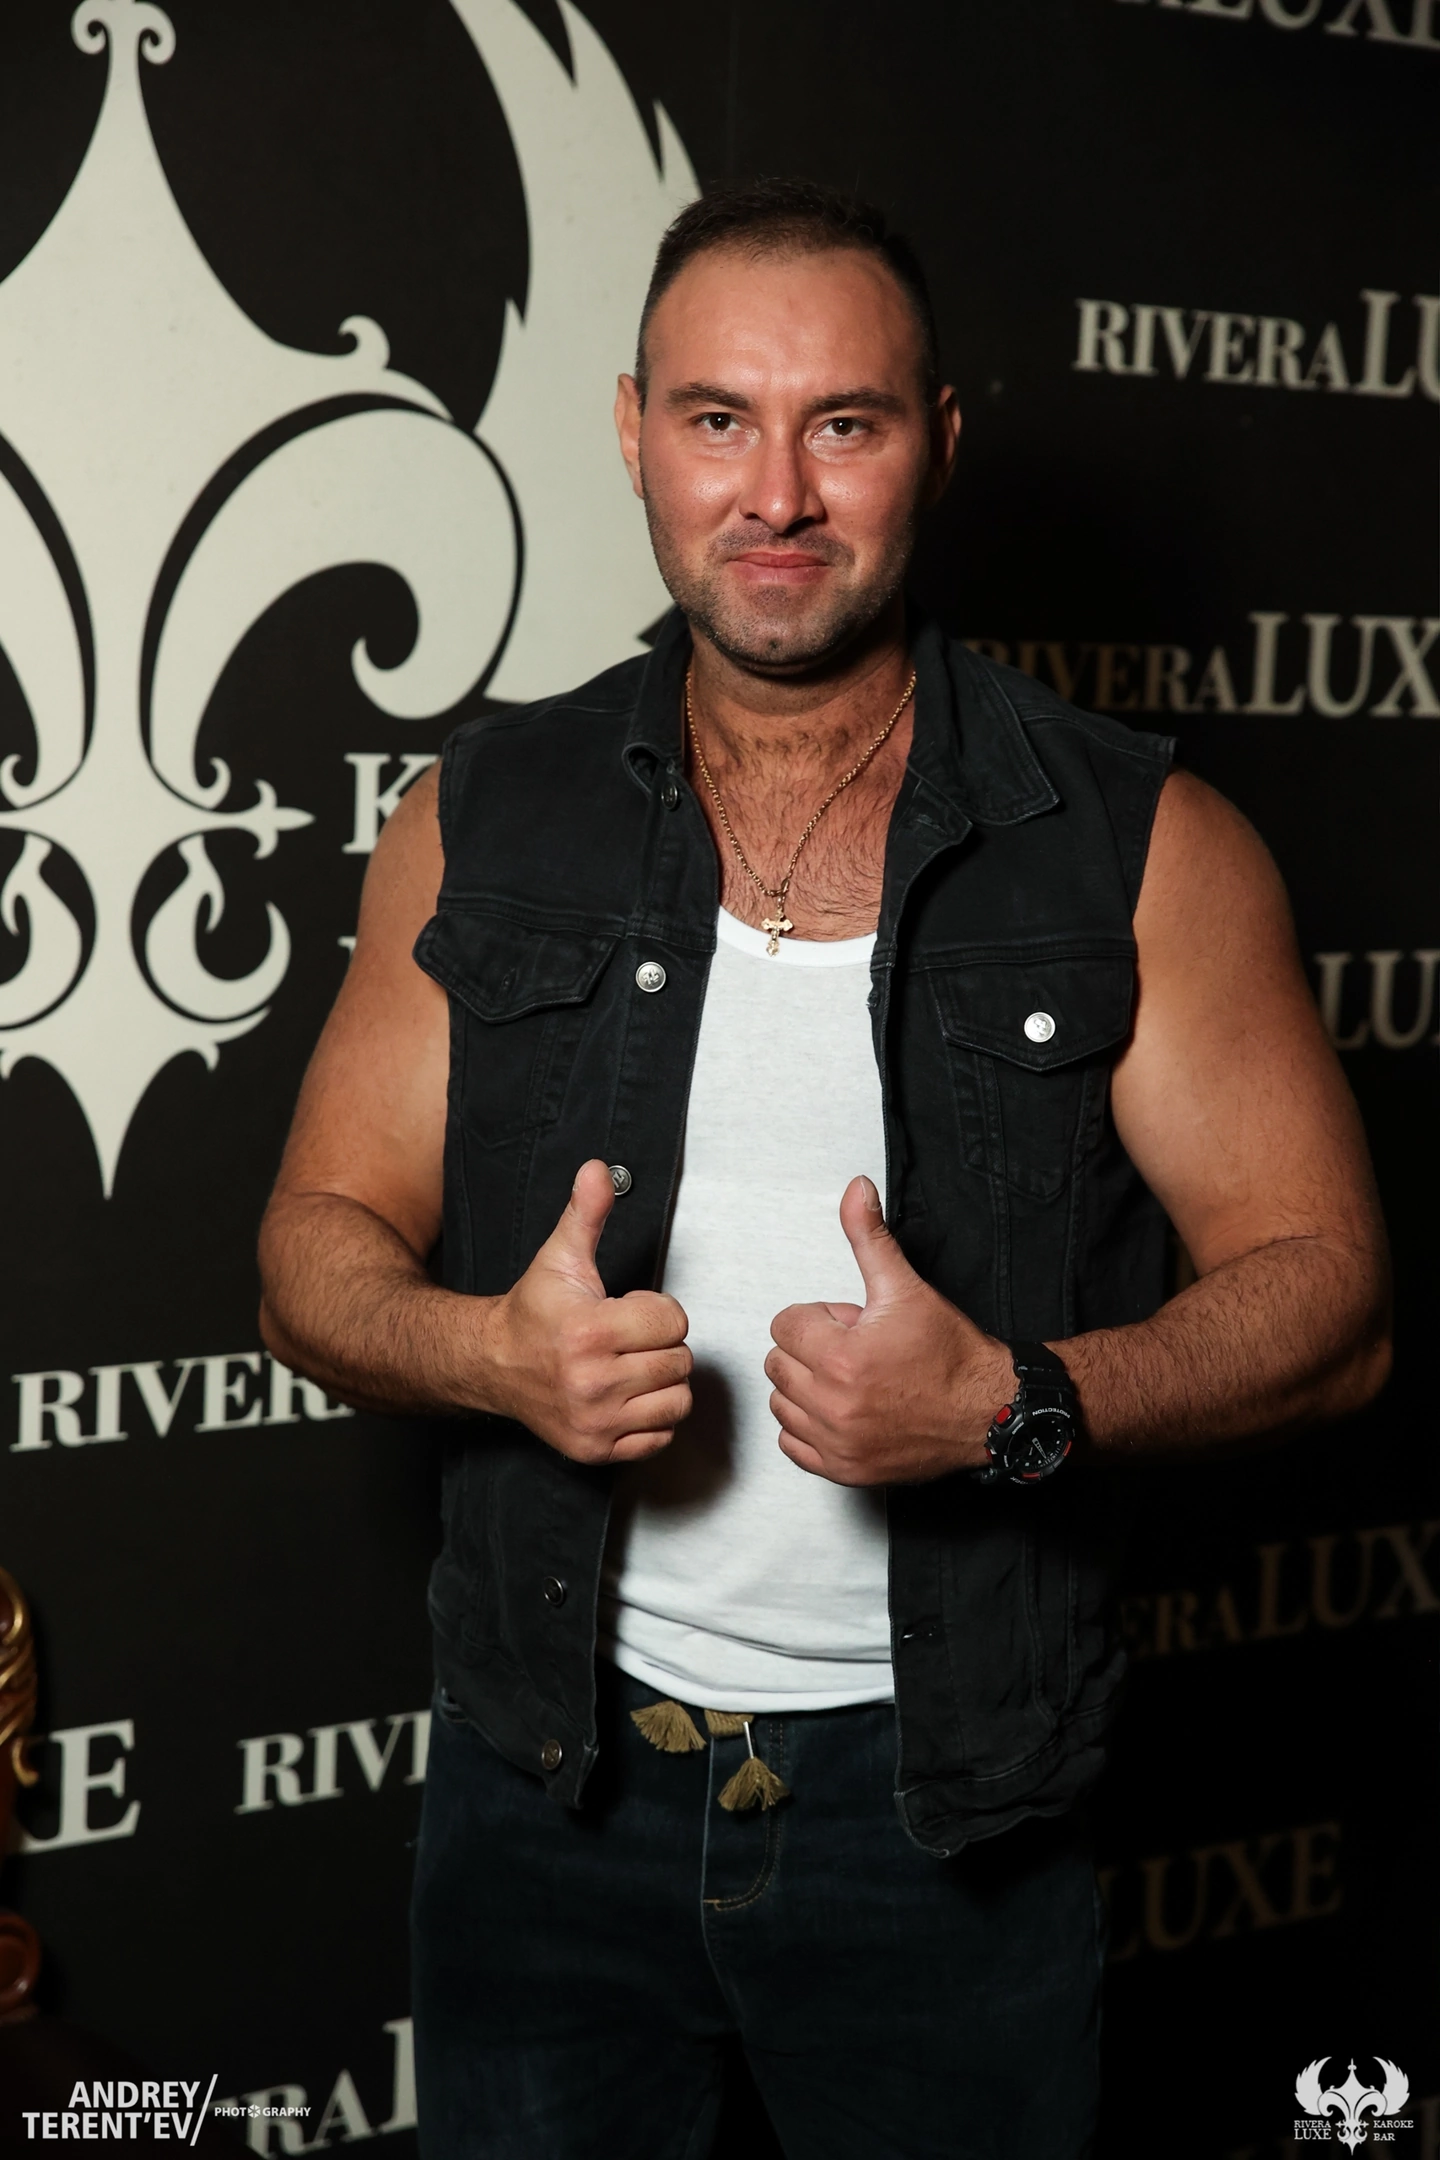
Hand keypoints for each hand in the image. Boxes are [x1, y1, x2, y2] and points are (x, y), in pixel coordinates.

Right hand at [482, 1160, 691, 1463]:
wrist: (494, 1364)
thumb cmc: (535, 1311)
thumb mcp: (560, 1256)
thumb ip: (586, 1213)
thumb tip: (599, 1169)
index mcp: (589, 1332)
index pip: (673, 1321)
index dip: (656, 1309)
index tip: (626, 1310)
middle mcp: (592, 1383)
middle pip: (679, 1361)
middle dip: (659, 1344)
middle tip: (625, 1339)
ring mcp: (594, 1421)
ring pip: (677, 1400)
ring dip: (662, 1381)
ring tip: (630, 1366)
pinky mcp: (596, 1450)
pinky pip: (662, 1436)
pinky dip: (652, 1417)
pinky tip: (626, 1395)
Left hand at [764, 1176, 1012, 1485]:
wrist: (989, 1410)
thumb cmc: (952, 1355)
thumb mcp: (906, 1288)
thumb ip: (869, 1237)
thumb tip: (855, 1190)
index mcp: (842, 1358)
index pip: (785, 1325)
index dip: (818, 1320)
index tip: (850, 1326)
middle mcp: (833, 1405)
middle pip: (779, 1363)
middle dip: (811, 1350)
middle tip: (855, 1351)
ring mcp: (837, 1443)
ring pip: (781, 1403)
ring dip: (806, 1388)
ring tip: (851, 1381)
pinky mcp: (844, 1470)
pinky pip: (792, 1445)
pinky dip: (809, 1428)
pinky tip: (844, 1411)